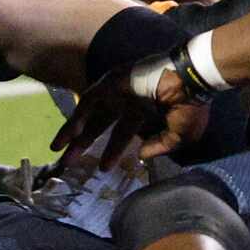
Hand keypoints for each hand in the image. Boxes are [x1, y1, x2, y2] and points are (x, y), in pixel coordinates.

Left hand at [51, 64, 211, 169]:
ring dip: (74, 132)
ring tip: (58, 151)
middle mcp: (128, 101)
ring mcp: (118, 91)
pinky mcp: (111, 81)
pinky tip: (68, 135)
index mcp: (144, 112)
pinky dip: (78, 117)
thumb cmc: (190, 106)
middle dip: (85, 144)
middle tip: (69, 164)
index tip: (103, 169)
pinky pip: (89, 100)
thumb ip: (160, 146)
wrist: (191, 80)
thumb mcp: (180, 135)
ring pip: (89, 113)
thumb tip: (142, 156)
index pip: (122, 135)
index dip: (112, 152)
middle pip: (100, 126)